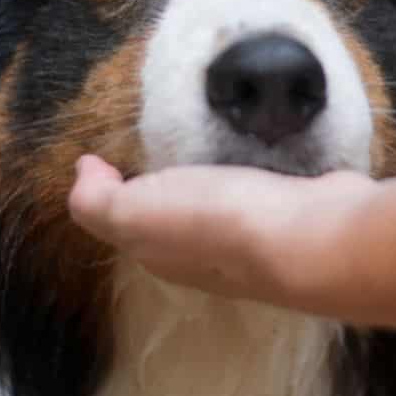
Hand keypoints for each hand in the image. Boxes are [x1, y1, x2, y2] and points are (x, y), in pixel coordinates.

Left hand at [69, 154, 376, 308]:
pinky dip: (245, 170)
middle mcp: (203, 256)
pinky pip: (257, 188)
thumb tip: (82, 175)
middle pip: (170, 217)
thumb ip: (97, 201)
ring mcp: (253, 239)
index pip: (125, 222)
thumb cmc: (217, 223)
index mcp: (161, 253)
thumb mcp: (135, 213)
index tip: (105, 153)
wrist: (313, 238)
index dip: (110, 188)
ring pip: (215, 204)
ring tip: (200, 139)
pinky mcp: (291, 213)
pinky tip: (250, 148)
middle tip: (149, 143)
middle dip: (155, 186)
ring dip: (205, 176)